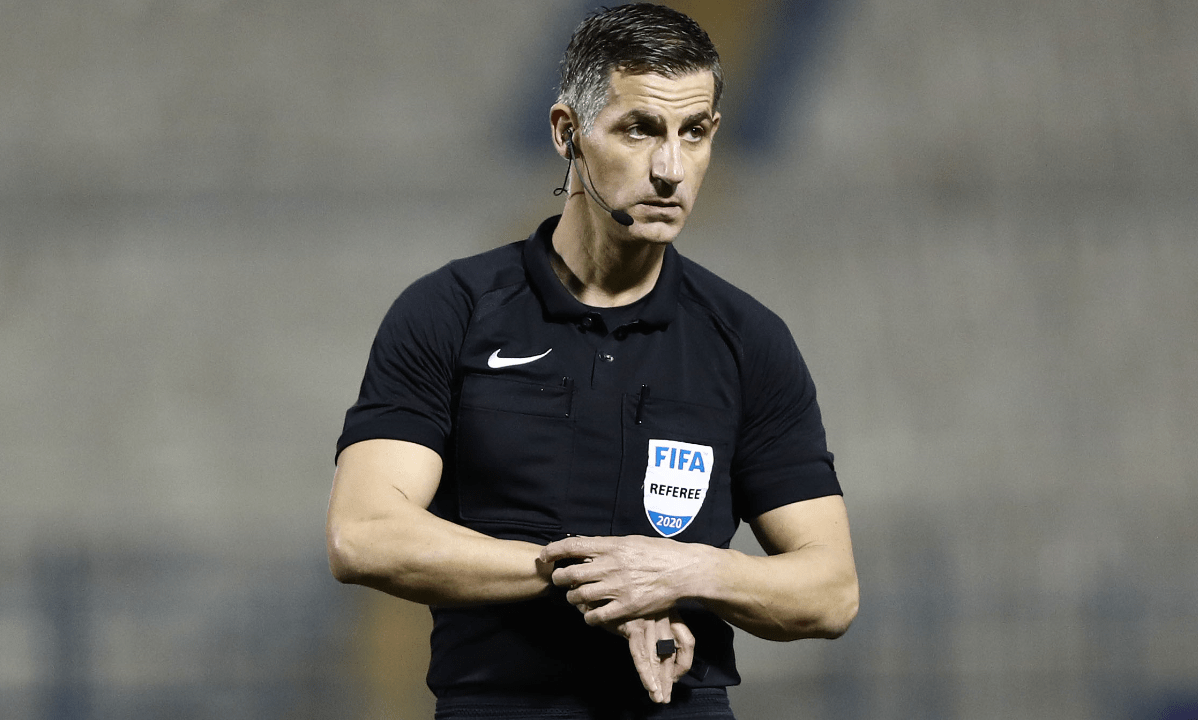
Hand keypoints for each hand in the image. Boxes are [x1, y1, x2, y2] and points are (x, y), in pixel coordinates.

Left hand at [540, 535, 708, 625]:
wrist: (683, 571)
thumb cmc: (659, 553)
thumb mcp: (631, 541)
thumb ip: (607, 545)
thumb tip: (584, 544)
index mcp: (611, 546)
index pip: (572, 546)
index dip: (553, 551)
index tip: (544, 556)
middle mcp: (610, 566)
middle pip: (570, 574)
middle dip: (558, 579)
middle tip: (558, 580)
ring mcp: (617, 587)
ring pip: (579, 596)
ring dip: (572, 598)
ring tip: (574, 598)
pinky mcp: (626, 607)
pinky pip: (596, 616)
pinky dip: (589, 617)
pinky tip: (590, 616)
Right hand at [613, 611, 694, 703]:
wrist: (604, 592)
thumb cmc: (625, 607)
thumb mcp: (645, 618)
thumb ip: (655, 636)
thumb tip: (664, 663)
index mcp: (670, 614)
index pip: (687, 641)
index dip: (684, 663)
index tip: (675, 678)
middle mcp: (662, 616)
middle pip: (673, 653)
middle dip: (669, 679)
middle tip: (665, 697)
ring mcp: (648, 620)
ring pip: (658, 657)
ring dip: (659, 680)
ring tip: (657, 697)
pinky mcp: (633, 625)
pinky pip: (642, 654)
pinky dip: (646, 672)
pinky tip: (649, 685)